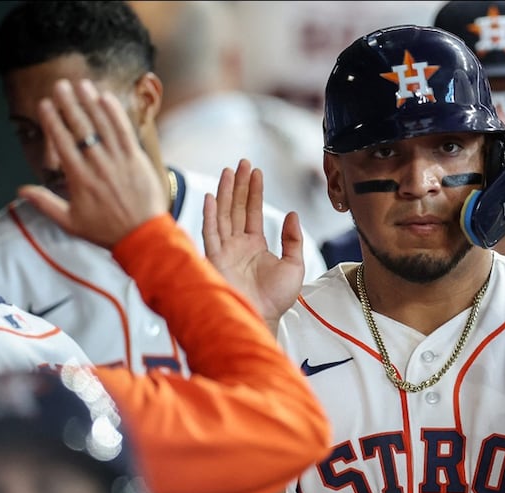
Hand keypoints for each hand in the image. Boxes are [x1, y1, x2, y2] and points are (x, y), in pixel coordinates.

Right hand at [18, 78, 165, 246]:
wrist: (143, 236)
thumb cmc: (106, 230)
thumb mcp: (70, 222)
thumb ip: (45, 203)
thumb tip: (20, 190)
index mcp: (79, 179)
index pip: (62, 142)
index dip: (52, 120)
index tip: (45, 104)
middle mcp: (98, 165)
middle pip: (80, 128)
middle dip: (69, 104)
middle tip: (60, 85)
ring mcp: (119, 160)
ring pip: (102, 125)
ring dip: (91, 102)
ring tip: (81, 84)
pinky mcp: (137, 159)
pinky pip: (124, 131)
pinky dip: (115, 113)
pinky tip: (106, 97)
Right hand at [202, 159, 304, 327]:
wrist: (261, 318)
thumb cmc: (276, 299)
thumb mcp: (294, 265)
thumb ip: (293, 239)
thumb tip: (293, 214)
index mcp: (254, 245)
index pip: (253, 212)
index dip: (254, 191)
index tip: (255, 171)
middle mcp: (237, 245)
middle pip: (237, 208)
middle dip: (239, 185)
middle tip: (242, 162)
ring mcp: (224, 250)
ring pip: (224, 215)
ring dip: (225, 193)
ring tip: (228, 171)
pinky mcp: (215, 259)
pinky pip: (210, 233)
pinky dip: (210, 215)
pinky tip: (212, 197)